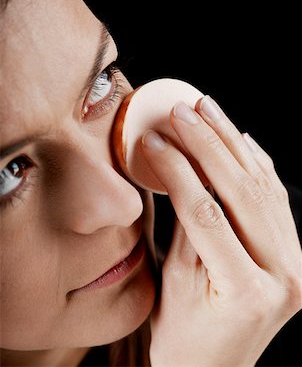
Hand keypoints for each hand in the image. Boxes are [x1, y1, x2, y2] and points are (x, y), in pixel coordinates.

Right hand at [141, 96, 301, 366]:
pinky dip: (258, 163)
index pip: (206, 213)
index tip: (156, 142)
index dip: (177, 171)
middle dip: (207, 144)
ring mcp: (296, 263)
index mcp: (247, 291)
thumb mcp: (175, 284)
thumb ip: (184, 225)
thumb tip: (178, 170)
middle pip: (240, 191)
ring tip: (208, 111)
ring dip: (232, 143)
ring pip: (263, 187)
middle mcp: (283, 274)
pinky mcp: (294, 253)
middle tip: (183, 112)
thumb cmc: (186, 338)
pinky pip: (277, 197)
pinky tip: (240, 139)